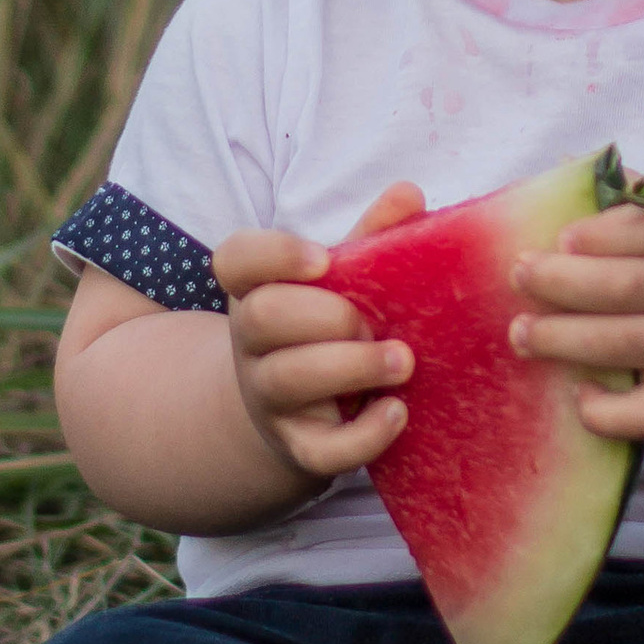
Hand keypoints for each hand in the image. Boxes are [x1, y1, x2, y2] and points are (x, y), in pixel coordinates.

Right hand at [213, 182, 425, 483]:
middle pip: (265, 316)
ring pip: (289, 379)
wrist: (303, 412)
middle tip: (377, 322)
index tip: (323, 257)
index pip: (236, 259)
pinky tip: (398, 413)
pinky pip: (320, 450)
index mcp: (258, 288)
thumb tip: (408, 192)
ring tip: (404, 362)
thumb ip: (371, 237)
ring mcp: (270, 397)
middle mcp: (253, 341)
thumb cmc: (328, 327)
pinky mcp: (300, 446)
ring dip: (352, 366)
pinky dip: (363, 436)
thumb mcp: (342, 281)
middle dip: (328, 314)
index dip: (275, 254)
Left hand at [509, 198, 643, 445]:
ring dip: (563, 339)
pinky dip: (606, 410)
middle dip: (562, 282)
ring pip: (624, 343)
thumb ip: (638, 202)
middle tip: (519, 276)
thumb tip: (571, 163)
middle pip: (625, 285)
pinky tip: (579, 394)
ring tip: (521, 333)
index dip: (602, 233)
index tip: (560, 237)